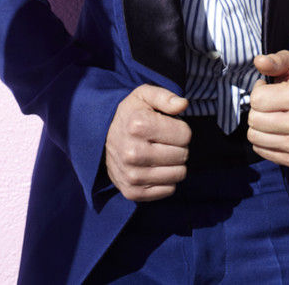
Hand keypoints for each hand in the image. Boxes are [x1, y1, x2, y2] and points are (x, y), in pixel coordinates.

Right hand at [105, 85, 190, 200]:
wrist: (103, 138)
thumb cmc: (131, 114)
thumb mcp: (144, 95)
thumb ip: (165, 96)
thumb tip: (183, 104)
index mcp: (138, 125)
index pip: (185, 135)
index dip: (181, 129)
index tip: (168, 126)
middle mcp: (132, 153)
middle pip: (183, 155)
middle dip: (179, 146)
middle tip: (164, 141)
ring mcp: (131, 175)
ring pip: (178, 174)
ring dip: (174, 164)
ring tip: (160, 153)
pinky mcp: (132, 192)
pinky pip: (169, 190)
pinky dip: (167, 179)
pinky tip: (155, 168)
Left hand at [248, 50, 288, 167]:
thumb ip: (274, 60)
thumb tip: (259, 61)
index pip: (257, 100)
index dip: (259, 91)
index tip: (270, 89)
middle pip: (254, 121)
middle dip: (257, 110)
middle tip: (270, 105)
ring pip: (255, 138)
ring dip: (258, 127)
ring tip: (272, 117)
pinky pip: (262, 152)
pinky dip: (263, 141)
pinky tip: (275, 131)